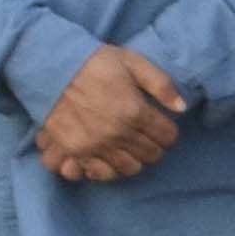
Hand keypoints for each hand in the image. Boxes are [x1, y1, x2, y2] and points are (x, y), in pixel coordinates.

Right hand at [38, 45, 183, 183]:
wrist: (52, 67)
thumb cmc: (95, 62)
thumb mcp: (133, 62)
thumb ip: (161, 84)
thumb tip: (181, 107)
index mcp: (135, 110)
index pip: (167, 136)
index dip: (169, 132)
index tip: (163, 127)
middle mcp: (118, 133)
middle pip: (151, 155)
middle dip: (155, 147)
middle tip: (148, 138)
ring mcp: (95, 145)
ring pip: (128, 169)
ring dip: (134, 160)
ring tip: (129, 149)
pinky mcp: (75, 150)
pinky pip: (97, 173)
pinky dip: (105, 170)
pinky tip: (107, 158)